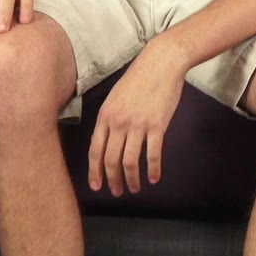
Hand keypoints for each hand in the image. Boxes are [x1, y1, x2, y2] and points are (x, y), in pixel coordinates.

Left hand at [87, 43, 187, 195]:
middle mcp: (118, 122)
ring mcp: (138, 125)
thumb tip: (107, 141)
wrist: (160, 63)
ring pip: (130, 161)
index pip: (95, 150)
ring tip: (134, 188)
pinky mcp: (157, 125)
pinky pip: (153, 154)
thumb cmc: (138, 79)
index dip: (94, 171)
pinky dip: (153, 169)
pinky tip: (154, 178)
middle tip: (117, 191)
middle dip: (112, 180)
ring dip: (131, 179)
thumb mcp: (115, 97)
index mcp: (105, 116)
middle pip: (111, 160)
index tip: (96, 185)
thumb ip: (109, 119)